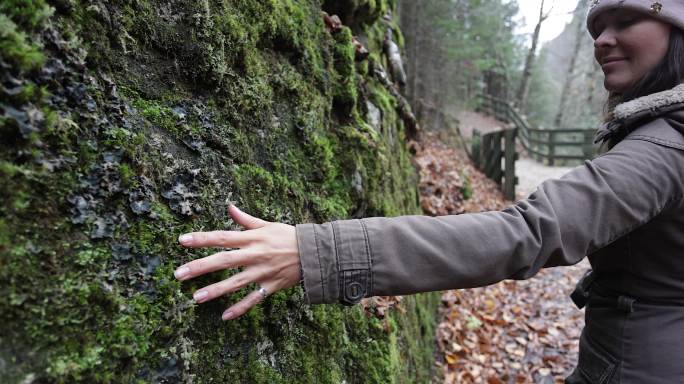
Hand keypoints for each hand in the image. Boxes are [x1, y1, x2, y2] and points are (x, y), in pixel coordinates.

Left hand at [174, 205, 300, 319]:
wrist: (314, 253)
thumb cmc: (288, 236)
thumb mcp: (267, 225)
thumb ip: (246, 220)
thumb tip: (229, 207)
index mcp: (253, 238)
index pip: (223, 237)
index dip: (202, 238)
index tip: (182, 240)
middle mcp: (255, 255)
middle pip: (224, 261)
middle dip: (200, 267)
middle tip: (179, 274)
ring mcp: (262, 272)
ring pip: (235, 282)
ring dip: (215, 290)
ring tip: (195, 298)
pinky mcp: (271, 286)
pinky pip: (254, 299)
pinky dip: (240, 308)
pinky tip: (225, 316)